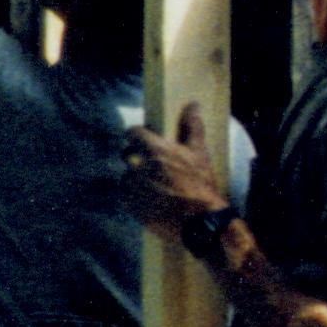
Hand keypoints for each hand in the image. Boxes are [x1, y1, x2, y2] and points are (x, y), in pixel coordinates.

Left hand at [120, 100, 232, 231]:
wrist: (198, 222)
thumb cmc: (200, 185)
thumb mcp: (200, 153)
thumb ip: (193, 126)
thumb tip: (193, 105)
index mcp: (153, 148)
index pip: (132, 133)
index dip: (137, 137)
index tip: (143, 142)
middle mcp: (137, 164)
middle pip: (128, 155)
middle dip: (138, 160)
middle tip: (154, 170)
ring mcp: (131, 185)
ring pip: (128, 177)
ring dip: (137, 181)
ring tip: (156, 190)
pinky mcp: (129, 204)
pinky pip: (126, 196)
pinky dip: (136, 198)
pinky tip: (152, 202)